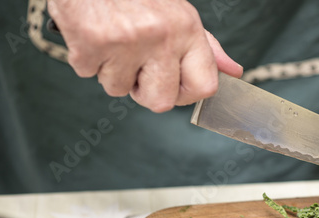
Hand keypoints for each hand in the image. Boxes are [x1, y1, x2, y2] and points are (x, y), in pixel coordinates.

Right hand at [47, 0, 242, 111]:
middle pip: (162, 102)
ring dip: (111, 71)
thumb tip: (233, 71)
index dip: (185, 94)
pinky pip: (89, 74)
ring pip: (119, 90)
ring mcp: (126, 41)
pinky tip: (92, 32)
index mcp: (187, 28)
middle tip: (134, 63)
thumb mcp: (177, 13)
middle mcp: (162, 35)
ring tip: (111, 38)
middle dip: (144, 91)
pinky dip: (86, 58)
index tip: (172, 85)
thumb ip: (205, 48)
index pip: (205, 86)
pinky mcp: (91, 43)